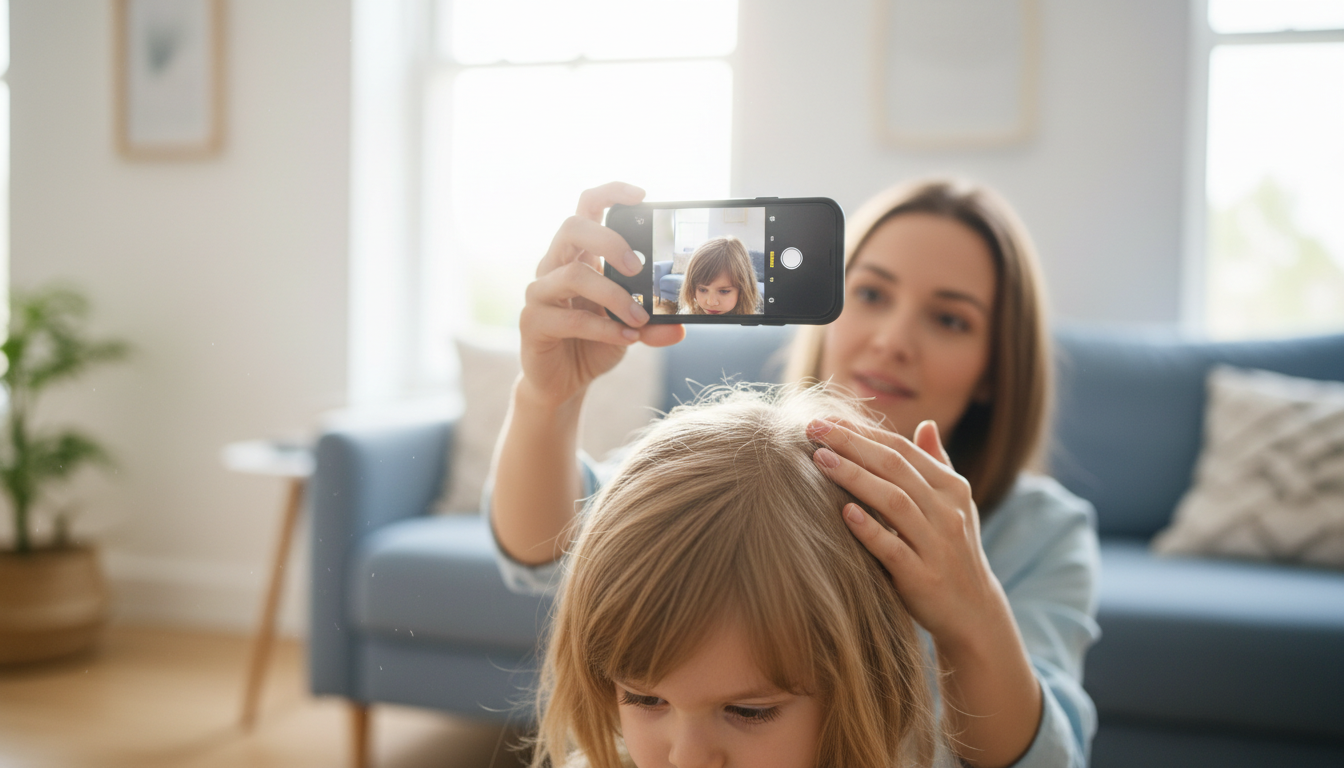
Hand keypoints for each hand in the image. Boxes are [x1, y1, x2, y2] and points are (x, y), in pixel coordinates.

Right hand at [518, 182, 685, 408]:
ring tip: (638, 317)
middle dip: (609, 241)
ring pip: (572, 275)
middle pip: (572, 227)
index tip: (642, 195)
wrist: (563, 382)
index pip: (587, 208)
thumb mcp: (630, 330)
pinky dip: (603, 328)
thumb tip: (680, 326)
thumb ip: (652, 324)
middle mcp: (554, 266)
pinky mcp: (532, 322)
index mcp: (579, 256)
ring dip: (613, 295)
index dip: (610, 193)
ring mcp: (540, 293)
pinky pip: (569, 318)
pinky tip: (626, 339)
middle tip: (638, 267)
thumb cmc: (593, 344)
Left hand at [807, 418, 1008, 646]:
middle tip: (812, 429)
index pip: (902, 449)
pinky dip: (870, 530)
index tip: (826, 420)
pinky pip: (894, 549)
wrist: (974, 613)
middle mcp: (947, 511)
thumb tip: (927, 423)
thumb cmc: (953, 551)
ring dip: (855, 477)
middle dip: (852, 444)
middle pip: (895, 467)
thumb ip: (938, 464)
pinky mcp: (924, 578)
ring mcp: (937, 545)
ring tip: (820, 460)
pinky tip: (844, 512)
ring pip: (894, 501)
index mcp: (951, 488)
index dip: (863, 431)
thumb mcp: (954, 506)